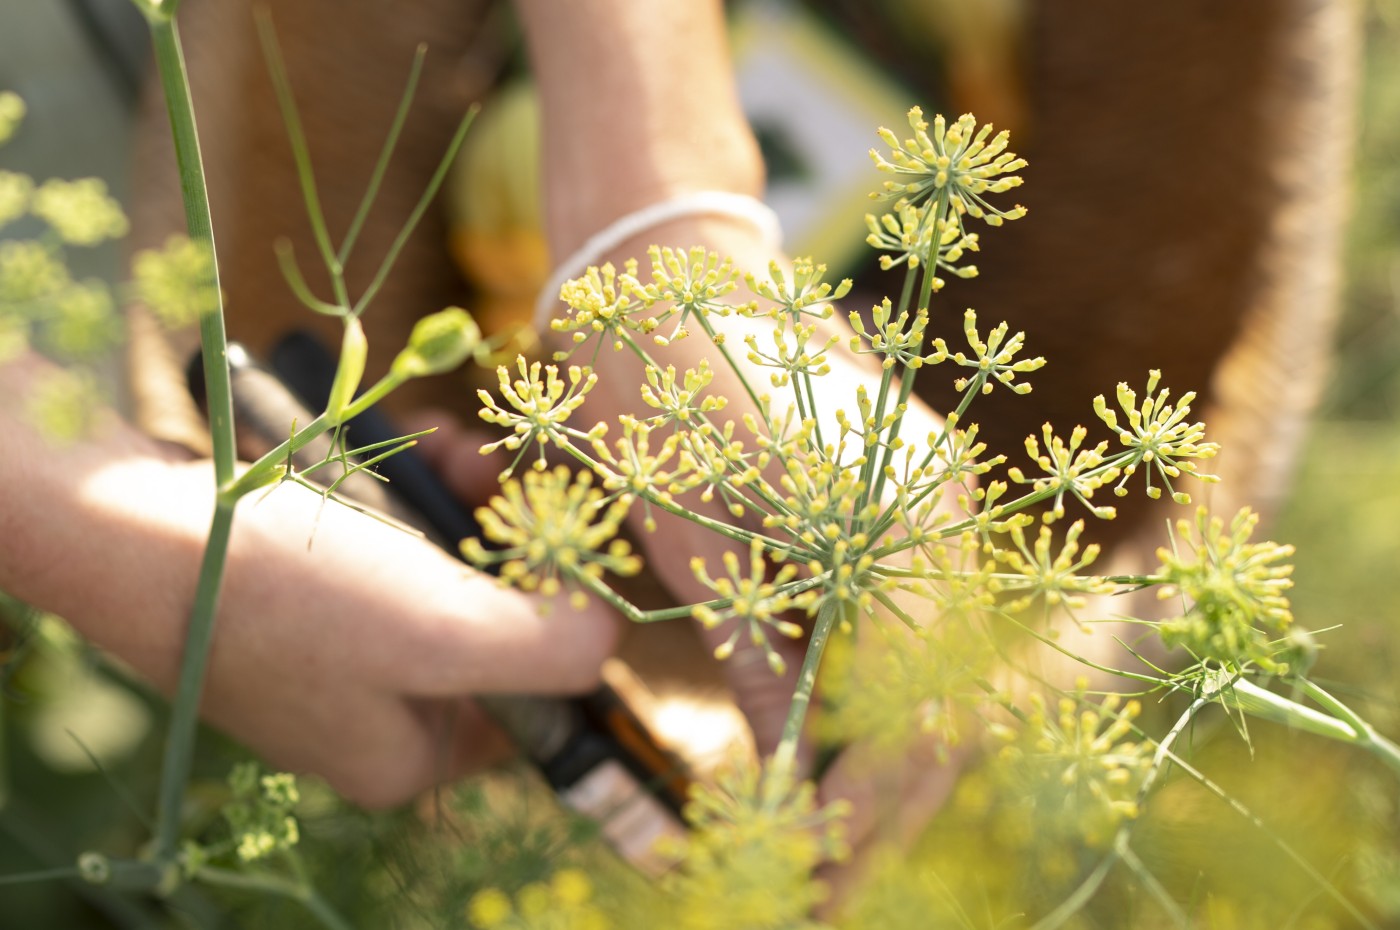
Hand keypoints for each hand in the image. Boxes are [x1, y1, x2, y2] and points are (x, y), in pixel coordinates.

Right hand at [0, 354, 619, 807]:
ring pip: (439, 564)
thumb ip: (548, 650)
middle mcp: (370, 712)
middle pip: (488, 622)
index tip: (568, 542)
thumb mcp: (446, 632)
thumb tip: (604, 637)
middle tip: (502, 472)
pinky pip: (381, 538)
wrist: (121, 526)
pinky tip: (406, 440)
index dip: (561, 620)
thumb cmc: (291, 591)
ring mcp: (328, 649)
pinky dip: (401, 487)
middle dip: (505, 536)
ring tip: (449, 444)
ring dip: (458, 497)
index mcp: (408, 754)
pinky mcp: (294, 587)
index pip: (530, 701)